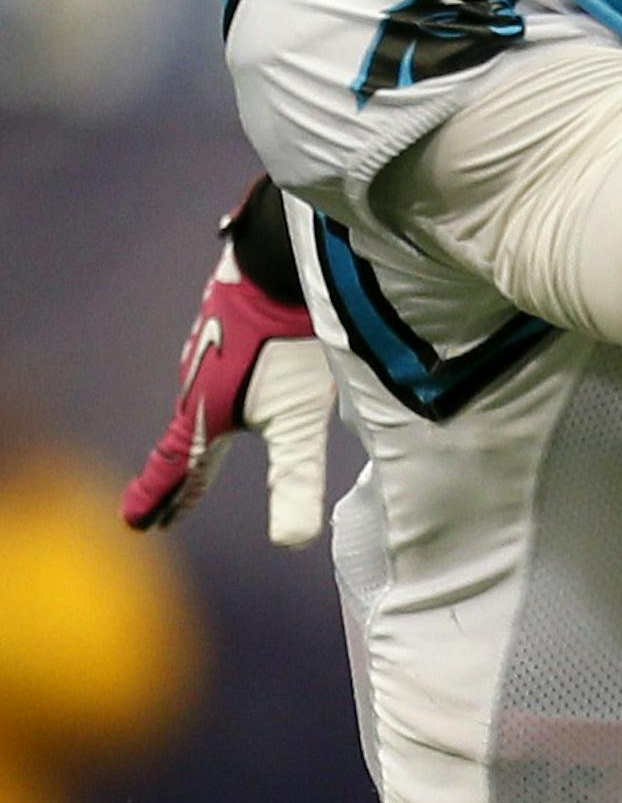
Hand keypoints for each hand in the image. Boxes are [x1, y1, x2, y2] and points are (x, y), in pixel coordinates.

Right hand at [122, 236, 334, 548]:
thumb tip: (292, 543)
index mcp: (206, 412)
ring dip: (196, 431)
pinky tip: (230, 377)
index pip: (180, 467)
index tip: (140, 524)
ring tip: (197, 448)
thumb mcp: (300, 418)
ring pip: (199, 398)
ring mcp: (210, 346)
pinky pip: (215, 364)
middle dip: (179, 474)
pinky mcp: (229, 318)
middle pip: (185, 438)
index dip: (165, 497)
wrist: (285, 259)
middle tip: (169, 506)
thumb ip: (295, 478)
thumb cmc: (292, 342)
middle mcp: (198, 381)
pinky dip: (215, 388)